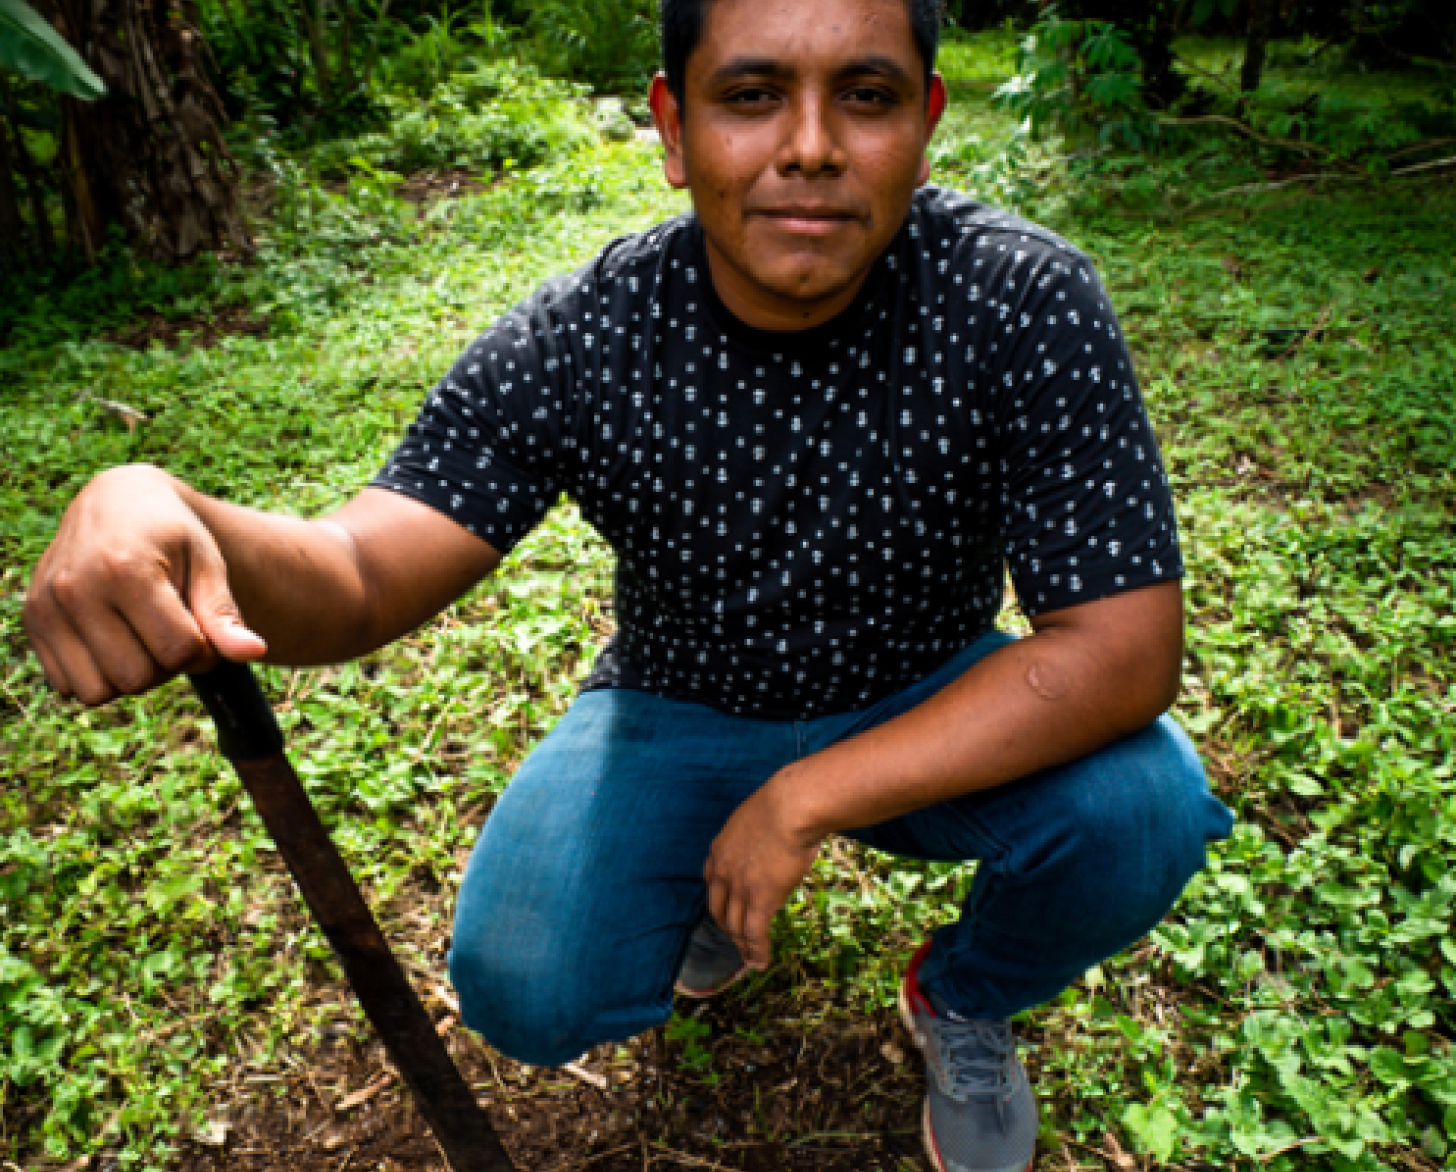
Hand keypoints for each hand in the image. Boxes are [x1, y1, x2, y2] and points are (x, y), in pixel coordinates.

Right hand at [23, 464, 266, 705]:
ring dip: (130, 676)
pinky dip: (98, 676)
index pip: (178, 651)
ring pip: (99, 691)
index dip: (204, 652)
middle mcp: (76, 589)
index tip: (204, 630)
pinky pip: (68, 686)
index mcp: (125, 570)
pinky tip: (113, 641)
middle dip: (167, 666)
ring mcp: (47, 607)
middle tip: (171, 632)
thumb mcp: (206, 563)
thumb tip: (256, 652)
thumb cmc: (171, 535)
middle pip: (137, 677)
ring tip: (141, 637)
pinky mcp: (32, 622)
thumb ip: (225, 612)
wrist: (116, 503)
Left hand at [704, 774, 821, 970]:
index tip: (727, 910)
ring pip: (735, 926)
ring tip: (749, 958)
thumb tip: (775, 836)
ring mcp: (740, 888)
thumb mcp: (759, 817)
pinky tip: (760, 962)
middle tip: (737, 939)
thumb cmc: (785, 803)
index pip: (712, 884)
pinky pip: (754, 934)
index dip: (720, 901)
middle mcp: (723, 872)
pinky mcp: (760, 900)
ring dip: (742, 945)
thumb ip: (758, 834)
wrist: (792, 806)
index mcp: (719, 849)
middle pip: (719, 910)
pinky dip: (756, 951)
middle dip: (727, 928)